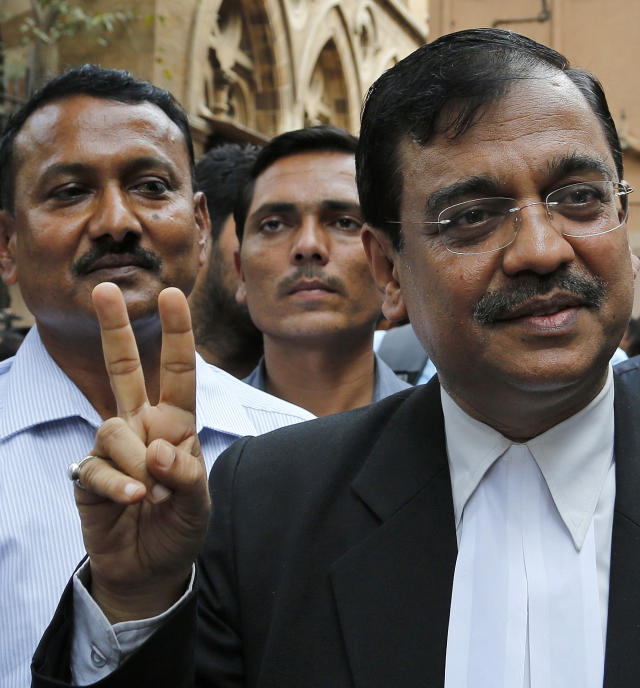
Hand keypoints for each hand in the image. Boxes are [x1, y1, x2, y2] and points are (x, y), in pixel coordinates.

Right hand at [74, 283, 209, 622]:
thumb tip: (156, 449)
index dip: (176, 334)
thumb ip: (185, 475)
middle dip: (115, 329)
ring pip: (114, 427)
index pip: (178, 372)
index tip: (172, 294)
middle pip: (125, 369)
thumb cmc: (179, 527)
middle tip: (105, 288)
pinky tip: (133, 501)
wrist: (149, 568)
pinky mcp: (88, 473)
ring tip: (151, 494)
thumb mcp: (198, 503)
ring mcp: (112, 448)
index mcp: (177, 424)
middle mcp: (142, 427)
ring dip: (136, 463)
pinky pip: (97, 467)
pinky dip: (118, 485)